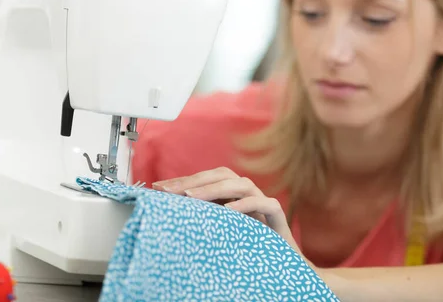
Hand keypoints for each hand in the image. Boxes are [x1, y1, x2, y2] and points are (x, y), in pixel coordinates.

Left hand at [153, 167, 301, 252]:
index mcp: (233, 195)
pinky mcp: (279, 217)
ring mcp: (264, 203)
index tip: (158, 188)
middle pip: (222, 175)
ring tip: (192, 197)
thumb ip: (204, 221)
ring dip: (215, 188)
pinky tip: (228, 210)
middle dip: (194, 181)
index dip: (183, 181)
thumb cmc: (248, 250)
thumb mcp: (220, 234)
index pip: (206, 179)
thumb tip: (170, 215)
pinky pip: (267, 203)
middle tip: (169, 191)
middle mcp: (248, 194)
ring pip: (242, 185)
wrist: (284, 267)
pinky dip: (247, 204)